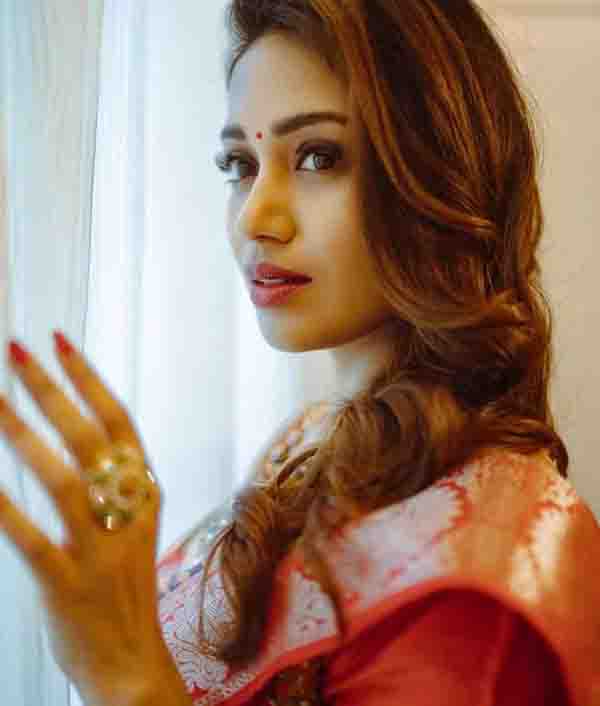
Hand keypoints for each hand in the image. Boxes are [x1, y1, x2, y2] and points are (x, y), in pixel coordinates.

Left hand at [0, 332, 174, 705]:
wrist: (133, 660)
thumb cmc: (126, 586)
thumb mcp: (134, 525)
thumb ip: (116, 482)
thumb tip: (78, 430)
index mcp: (146, 494)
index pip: (119, 424)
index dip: (89, 380)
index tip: (60, 342)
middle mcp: (128, 513)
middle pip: (90, 440)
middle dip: (51, 392)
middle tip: (16, 354)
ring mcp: (101, 549)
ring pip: (63, 480)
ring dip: (24, 436)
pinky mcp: (68, 584)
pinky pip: (33, 540)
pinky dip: (6, 508)